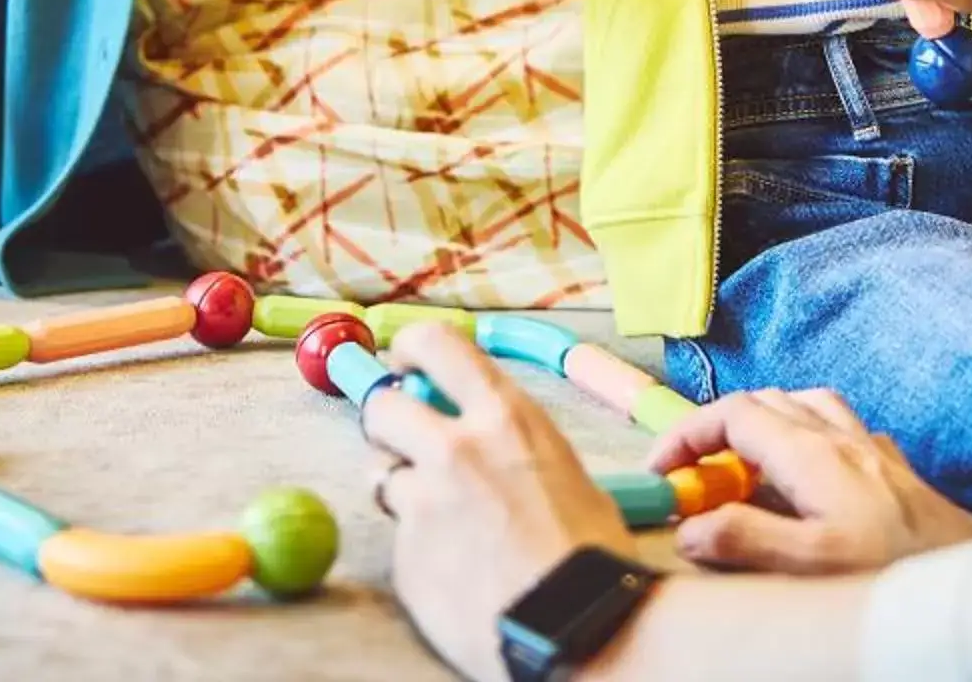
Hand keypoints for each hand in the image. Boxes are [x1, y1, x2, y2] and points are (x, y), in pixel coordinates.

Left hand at [372, 324, 640, 681]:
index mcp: (503, 417)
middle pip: (382, 407)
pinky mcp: (406, 558)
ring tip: (441, 521)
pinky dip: (420, 550)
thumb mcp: (562, 470)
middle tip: (402, 440)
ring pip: (383, 477)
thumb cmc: (589, 552)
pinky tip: (455, 569)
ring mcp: (423, 504)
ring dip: (401, 490)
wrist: (577, 625)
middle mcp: (454, 448)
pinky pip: (401, 541)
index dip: (411, 350)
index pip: (436, 345)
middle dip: (386, 421)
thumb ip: (512, 445)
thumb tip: (490, 443)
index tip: (406, 363)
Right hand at [649, 388, 971, 573]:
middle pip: (764, 401)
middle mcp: (841, 438)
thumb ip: (746, 540)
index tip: (663, 470)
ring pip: (803, 403)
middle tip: (694, 476)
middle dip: (718, 429)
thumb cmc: (897, 572)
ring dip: (763, 423)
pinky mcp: (892, 468)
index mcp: (813, 453)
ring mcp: (870, 448)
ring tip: (743, 467)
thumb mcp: (812, 563)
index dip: (688, 435)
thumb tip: (690, 527)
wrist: (970, 580)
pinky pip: (841, 426)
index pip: (734, 414)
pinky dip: (807, 434)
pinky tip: (809, 473)